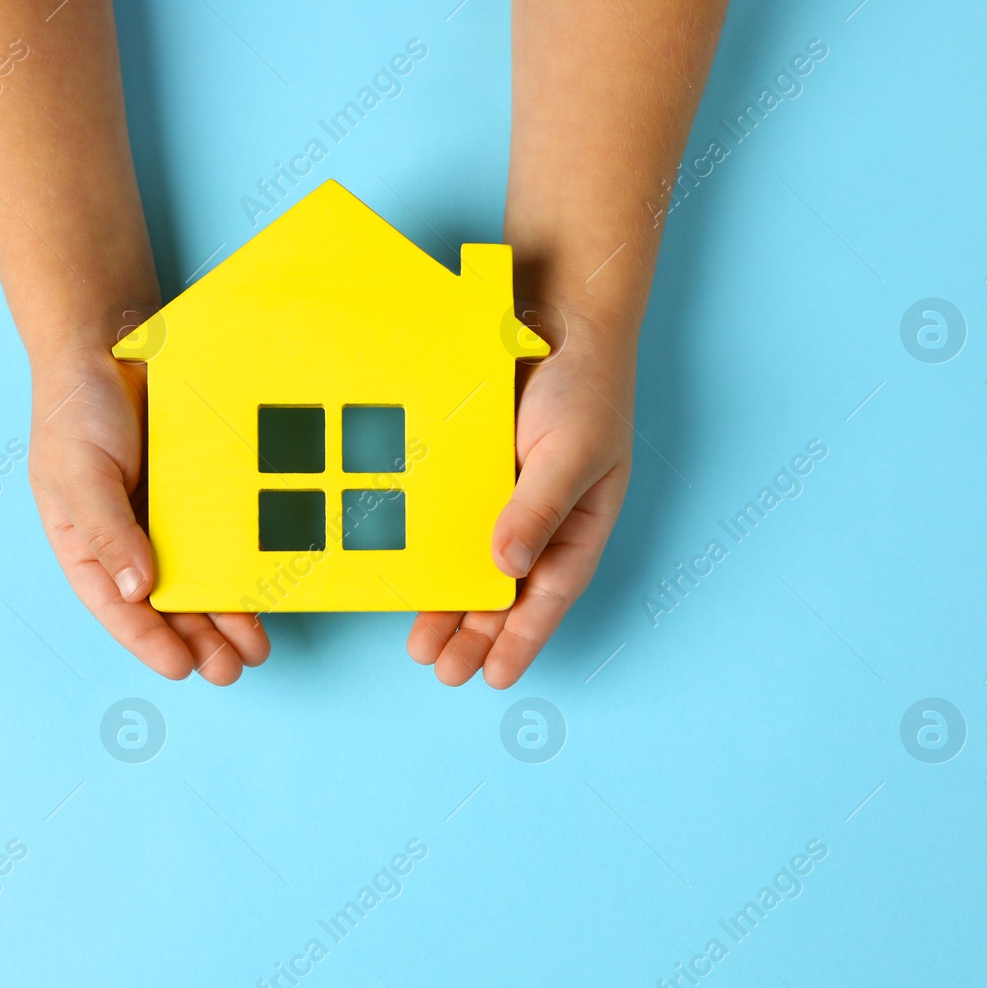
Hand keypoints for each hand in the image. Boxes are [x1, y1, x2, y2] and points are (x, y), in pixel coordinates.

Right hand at [28, 345, 269, 684]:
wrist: (113, 342)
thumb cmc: (78, 410)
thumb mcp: (77, 473)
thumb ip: (106, 531)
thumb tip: (139, 590)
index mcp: (88, 546)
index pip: (117, 607)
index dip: (149, 641)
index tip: (181, 668)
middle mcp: (131, 542)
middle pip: (166, 606)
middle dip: (198, 642)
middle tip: (229, 670)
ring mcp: (170, 521)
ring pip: (201, 582)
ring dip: (226, 619)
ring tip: (254, 651)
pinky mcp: (205, 497)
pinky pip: (227, 540)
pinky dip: (244, 570)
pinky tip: (266, 594)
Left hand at [406, 311, 632, 686]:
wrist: (552, 310)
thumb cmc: (583, 383)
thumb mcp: (572, 451)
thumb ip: (539, 510)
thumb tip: (506, 568)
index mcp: (579, 522)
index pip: (551, 592)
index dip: (525, 637)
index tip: (496, 677)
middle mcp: (536, 519)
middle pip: (506, 592)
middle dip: (477, 636)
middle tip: (444, 672)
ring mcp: (496, 497)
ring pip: (469, 567)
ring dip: (448, 609)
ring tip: (421, 649)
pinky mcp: (461, 473)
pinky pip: (440, 522)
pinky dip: (425, 556)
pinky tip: (404, 584)